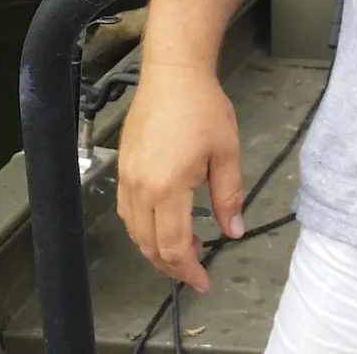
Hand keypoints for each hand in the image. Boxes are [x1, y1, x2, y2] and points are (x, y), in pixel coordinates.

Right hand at [114, 65, 245, 292]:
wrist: (172, 74)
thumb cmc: (201, 108)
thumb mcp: (226, 153)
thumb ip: (229, 197)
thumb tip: (234, 231)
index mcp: (167, 188)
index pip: (173, 246)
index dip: (187, 270)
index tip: (202, 281)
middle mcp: (140, 188)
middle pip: (149, 245)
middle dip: (172, 265)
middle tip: (195, 269)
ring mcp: (127, 178)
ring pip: (134, 231)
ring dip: (155, 248)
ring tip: (183, 248)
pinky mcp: (122, 168)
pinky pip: (127, 211)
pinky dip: (143, 228)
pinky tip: (162, 224)